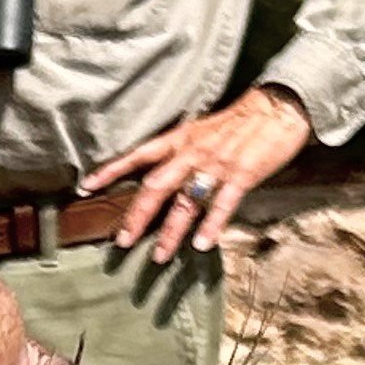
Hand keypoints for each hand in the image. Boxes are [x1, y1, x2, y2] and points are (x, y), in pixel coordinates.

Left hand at [85, 85, 309, 261]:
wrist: (278, 107)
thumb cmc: (240, 122)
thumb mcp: (203, 130)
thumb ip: (181, 152)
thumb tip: (160, 177)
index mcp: (181, 139)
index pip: (138, 154)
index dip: (111, 170)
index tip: (86, 187)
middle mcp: (192, 152)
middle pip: (156, 186)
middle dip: (137, 216)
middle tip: (122, 242)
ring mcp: (216, 165)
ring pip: (186, 201)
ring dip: (171, 231)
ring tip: (159, 256)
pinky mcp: (242, 174)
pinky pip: (222, 204)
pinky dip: (211, 225)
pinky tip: (202, 245)